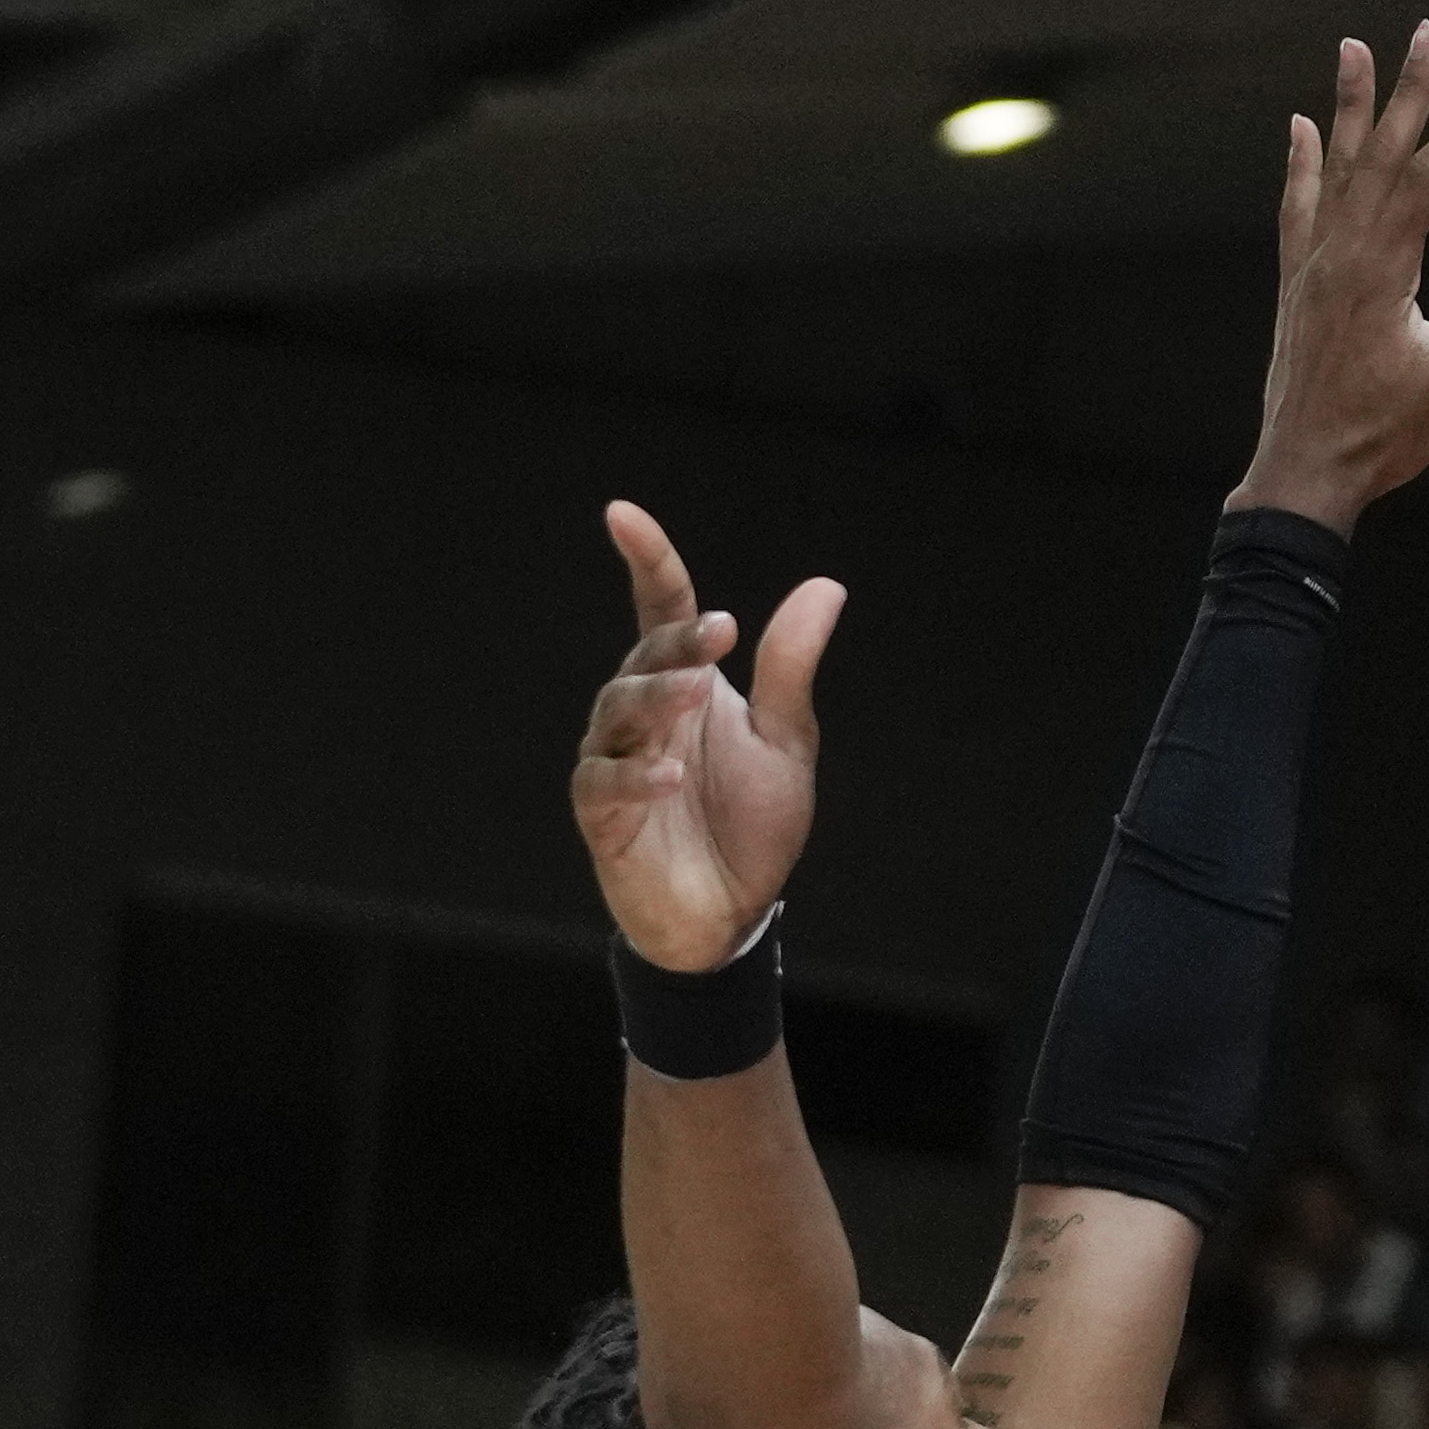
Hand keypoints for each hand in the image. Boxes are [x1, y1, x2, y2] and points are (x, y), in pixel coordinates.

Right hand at [571, 499, 837, 973]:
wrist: (732, 913)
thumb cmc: (751, 823)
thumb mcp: (786, 741)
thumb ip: (790, 668)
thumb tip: (826, 586)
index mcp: (684, 684)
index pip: (659, 608)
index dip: (645, 559)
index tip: (622, 514)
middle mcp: (643, 714)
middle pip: (644, 658)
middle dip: (677, 642)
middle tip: (721, 633)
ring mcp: (616, 761)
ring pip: (618, 711)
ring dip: (657, 697)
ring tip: (696, 692)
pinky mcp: (602, 817)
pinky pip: (605, 785)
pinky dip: (635, 777)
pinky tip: (667, 775)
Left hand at [1237, 24, 1428, 525]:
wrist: (1302, 474)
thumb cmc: (1381, 438)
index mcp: (1383, 273)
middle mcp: (1342, 256)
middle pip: (1381, 156)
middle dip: (1407, 91)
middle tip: (1425, 31)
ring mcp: (1313, 267)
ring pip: (1333, 169)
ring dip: (1348, 108)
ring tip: (1353, 49)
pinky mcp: (1294, 286)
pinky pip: (1296, 209)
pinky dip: (1302, 166)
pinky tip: (1302, 129)